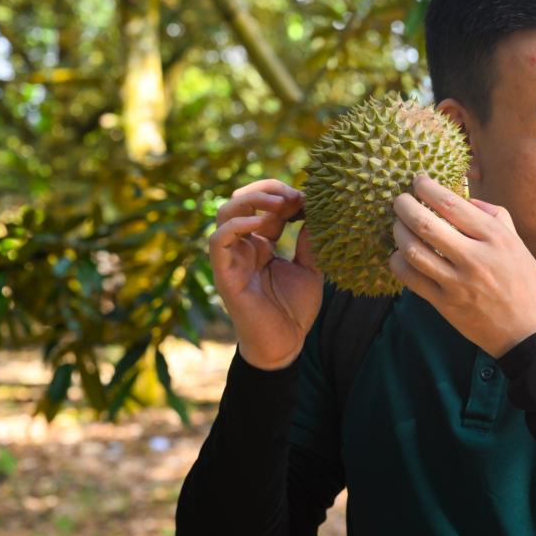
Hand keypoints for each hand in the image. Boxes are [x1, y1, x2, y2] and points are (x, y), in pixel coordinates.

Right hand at [209, 179, 322, 369]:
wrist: (285, 345)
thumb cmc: (295, 310)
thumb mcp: (311, 269)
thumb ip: (310, 242)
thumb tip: (317, 213)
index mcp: (262, 243)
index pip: (265, 205)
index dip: (284, 195)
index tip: (310, 198)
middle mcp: (244, 246)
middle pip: (241, 201)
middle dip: (267, 191)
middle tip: (295, 196)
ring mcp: (233, 258)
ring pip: (225, 213)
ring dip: (251, 201)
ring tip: (281, 204)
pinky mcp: (225, 275)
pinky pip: (218, 241)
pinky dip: (235, 226)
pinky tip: (261, 224)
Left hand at [389, 175, 535, 356]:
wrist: (530, 332)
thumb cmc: (526, 283)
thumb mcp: (517, 243)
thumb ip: (493, 216)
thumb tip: (464, 197)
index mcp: (496, 238)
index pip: (452, 204)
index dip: (428, 189)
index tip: (418, 181)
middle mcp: (476, 258)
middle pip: (425, 224)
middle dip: (404, 206)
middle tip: (399, 200)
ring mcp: (458, 284)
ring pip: (413, 251)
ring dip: (398, 233)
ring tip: (398, 225)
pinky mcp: (446, 305)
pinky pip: (411, 279)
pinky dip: (399, 262)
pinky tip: (400, 254)